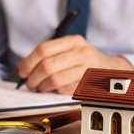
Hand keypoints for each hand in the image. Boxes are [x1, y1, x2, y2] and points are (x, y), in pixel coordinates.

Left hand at [18, 35, 133, 94]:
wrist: (111, 70)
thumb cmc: (84, 61)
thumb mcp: (71, 50)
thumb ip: (49, 54)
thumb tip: (23, 68)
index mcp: (74, 41)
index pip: (44, 49)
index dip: (29, 62)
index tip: (22, 71)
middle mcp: (82, 53)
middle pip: (47, 66)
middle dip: (33, 77)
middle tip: (30, 83)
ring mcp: (87, 69)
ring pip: (55, 80)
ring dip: (42, 87)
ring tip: (40, 87)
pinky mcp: (88, 84)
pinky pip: (64, 90)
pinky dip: (55, 92)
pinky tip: (54, 90)